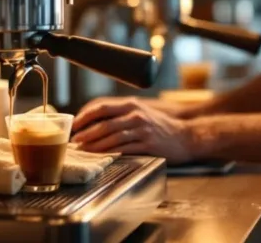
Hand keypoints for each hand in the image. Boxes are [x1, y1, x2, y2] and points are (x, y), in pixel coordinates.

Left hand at [71, 97, 193, 164]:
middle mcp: (136, 115)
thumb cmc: (160, 125)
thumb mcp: (140, 112)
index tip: (74, 125)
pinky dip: (110, 154)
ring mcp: (142, 130)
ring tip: (83, 150)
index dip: (85, 116)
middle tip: (74, 141)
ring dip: (95, 146)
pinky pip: (124, 150)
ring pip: (112, 138)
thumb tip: (94, 120)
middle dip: (86, 134)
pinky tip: (102, 157)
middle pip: (104, 124)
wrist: (186, 136)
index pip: (101, 107)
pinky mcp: (148, 145)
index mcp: (131, 105)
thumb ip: (120, 113)